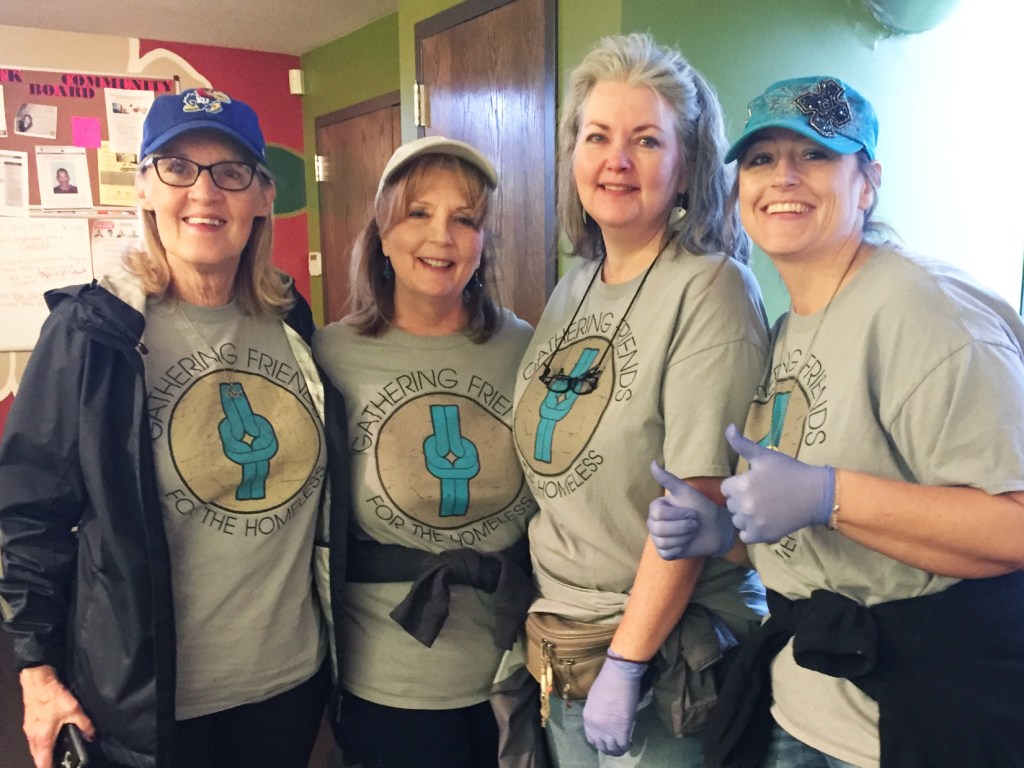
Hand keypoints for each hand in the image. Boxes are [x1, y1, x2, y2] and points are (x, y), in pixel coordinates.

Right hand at [20, 665, 94, 767]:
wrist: (38, 681)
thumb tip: (92, 735)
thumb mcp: (74, 710)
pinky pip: (33, 740)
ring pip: (34, 748)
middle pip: (37, 757)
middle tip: (58, 763)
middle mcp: (33, 737)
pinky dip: (40, 744)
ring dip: (43, 753)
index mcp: (43, 738)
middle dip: (46, 762)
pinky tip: (50, 739)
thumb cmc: (53, 697)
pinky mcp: (29, 722)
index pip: (43, 762)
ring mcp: (29, 730)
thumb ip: (85, 724)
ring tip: (55, 754)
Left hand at [583, 651, 646, 755]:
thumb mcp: (594, 698)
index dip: (600, 741)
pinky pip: (624, 745)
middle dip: (610, 748)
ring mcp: (607, 730)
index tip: (607, 739)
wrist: (618, 675)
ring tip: (624, 744)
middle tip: (617, 744)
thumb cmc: (607, 681)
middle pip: (601, 747)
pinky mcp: (622, 730)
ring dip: (619, 749)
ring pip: (613, 749)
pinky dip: (628, 746)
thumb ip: (597, 711)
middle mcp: (595, 727)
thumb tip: (603, 717)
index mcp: (587, 718)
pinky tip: (631, 741)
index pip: (591, 739)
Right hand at [648, 462, 734, 558]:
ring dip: (684, 537)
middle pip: (659, 529)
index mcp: (656, 508)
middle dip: (683, 527)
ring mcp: (658, 539)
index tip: (693, 512)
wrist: (716, 528)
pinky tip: (688, 542)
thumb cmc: (701, 508)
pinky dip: (681, 548)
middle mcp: (654, 523)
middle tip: (695, 523)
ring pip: (664, 541)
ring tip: (693, 532)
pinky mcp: (665, 553)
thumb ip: (668, 479)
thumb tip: (653, 463)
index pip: (659, 514)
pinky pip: (667, 552)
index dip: (679, 514)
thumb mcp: (686, 492)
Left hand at [721, 424, 834, 542]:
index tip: (753, 483)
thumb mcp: (764, 455)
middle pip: (731, 505)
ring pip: (737, 521)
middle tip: (761, 495)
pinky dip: (751, 531)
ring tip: (762, 508)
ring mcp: (753, 522)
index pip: (725, 488)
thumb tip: (728, 427)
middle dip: (741, 500)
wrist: (815, 494)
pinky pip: (745, 536)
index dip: (738, 485)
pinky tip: (763, 521)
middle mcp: (744, 506)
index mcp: (741, 485)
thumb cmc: (789, 471)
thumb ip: (742, 444)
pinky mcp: (763, 536)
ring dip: (745, 516)